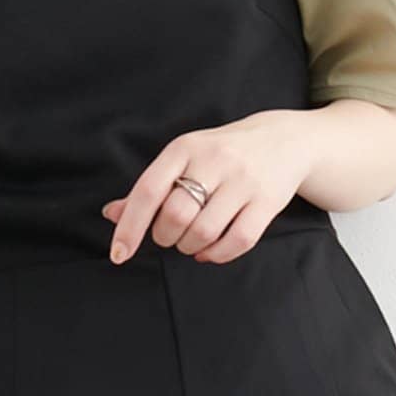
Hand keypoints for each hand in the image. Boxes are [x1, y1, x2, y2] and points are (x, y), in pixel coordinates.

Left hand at [100, 110, 316, 265]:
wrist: (283, 140)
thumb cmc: (220, 153)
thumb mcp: (184, 158)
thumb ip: (151, 187)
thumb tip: (112, 214)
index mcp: (185, 148)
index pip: (149, 190)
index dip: (130, 226)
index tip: (119, 253)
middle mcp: (214, 160)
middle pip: (175, 215)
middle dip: (165, 236)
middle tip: (169, 234)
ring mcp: (243, 181)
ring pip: (204, 232)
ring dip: (189, 247)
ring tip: (189, 241)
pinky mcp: (268, 201)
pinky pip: (237, 241)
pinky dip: (216, 255)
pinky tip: (209, 251)